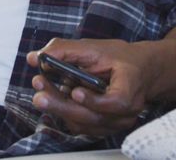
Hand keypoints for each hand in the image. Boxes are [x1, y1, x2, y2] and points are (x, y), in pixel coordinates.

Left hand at [26, 38, 151, 136]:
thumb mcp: (95, 47)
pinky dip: (65, 112)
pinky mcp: (106, 127)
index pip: (117, 102)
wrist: (141, 71)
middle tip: (40, 95)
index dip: (95, 101)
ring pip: (84, 124)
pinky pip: (81, 126)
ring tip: (41, 91)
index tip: (75, 92)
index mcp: (131, 87)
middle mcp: (127, 111)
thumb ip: (64, 50)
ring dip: (59, 109)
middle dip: (63, 106)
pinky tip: (54, 97)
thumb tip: (34, 57)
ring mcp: (117, 122)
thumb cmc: (120, 59)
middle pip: (93, 117)